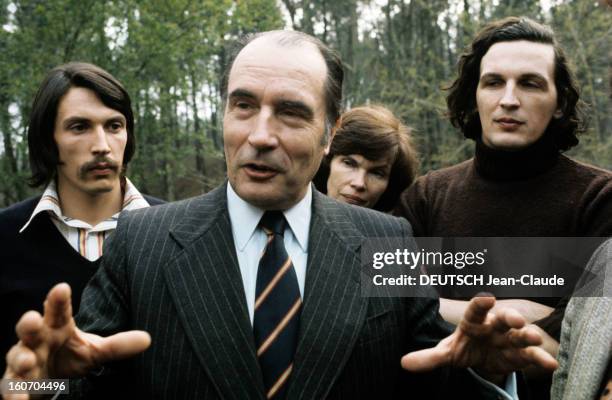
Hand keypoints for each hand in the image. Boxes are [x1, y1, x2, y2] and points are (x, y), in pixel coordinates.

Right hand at [3, 283, 149, 396]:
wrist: (51, 381)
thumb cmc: (71, 357)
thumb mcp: (95, 351)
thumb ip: (118, 345)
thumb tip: (148, 339)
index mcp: (57, 327)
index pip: (58, 310)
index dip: (59, 299)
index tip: (62, 287)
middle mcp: (37, 341)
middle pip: (29, 329)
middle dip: (29, 323)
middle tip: (32, 319)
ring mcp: (23, 361)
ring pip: (17, 357)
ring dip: (20, 358)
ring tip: (27, 361)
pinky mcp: (16, 384)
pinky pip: (12, 389)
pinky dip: (14, 394)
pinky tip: (19, 399)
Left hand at [401, 296, 557, 381]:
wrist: (481, 359)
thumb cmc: (464, 347)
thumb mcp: (446, 353)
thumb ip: (429, 357)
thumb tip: (403, 364)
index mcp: (473, 321)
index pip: (475, 309)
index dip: (481, 304)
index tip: (486, 298)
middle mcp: (494, 326)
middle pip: (502, 318)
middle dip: (510, 317)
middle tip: (516, 319)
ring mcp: (509, 339)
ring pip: (520, 335)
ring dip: (528, 336)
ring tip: (535, 338)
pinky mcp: (520, 355)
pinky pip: (531, 355)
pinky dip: (540, 358)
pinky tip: (551, 364)